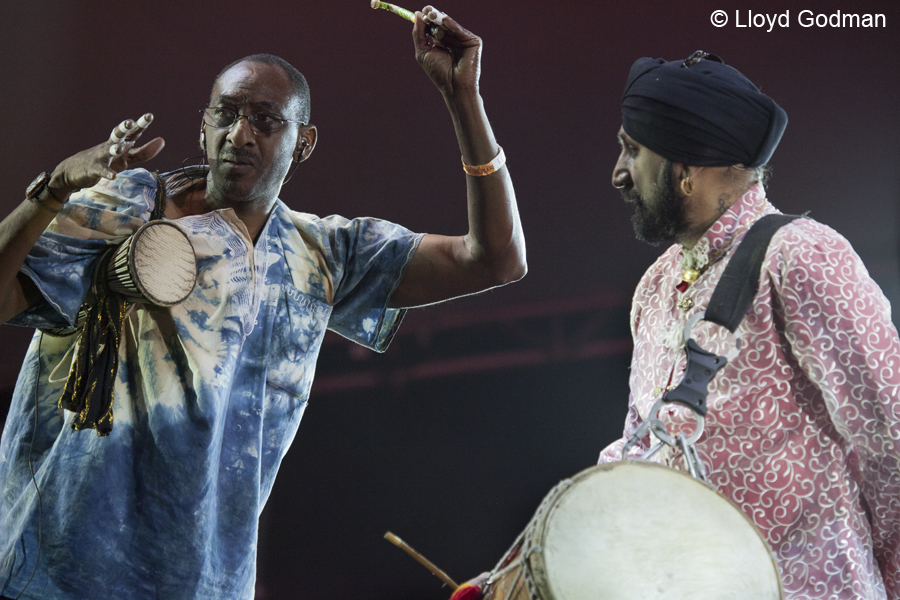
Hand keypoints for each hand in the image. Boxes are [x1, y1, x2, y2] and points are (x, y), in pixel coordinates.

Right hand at [49, 113, 164, 197]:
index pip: (133, 132)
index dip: (141, 124)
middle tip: (129, 122)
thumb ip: (144, 151)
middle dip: (123, 129)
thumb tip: (162, 140)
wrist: (76, 170)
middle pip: (117, 136)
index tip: (149, 115)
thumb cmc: (108, 161)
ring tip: (120, 147)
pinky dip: (107, 173)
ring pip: (107, 150)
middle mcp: (111, 146)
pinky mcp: (94, 169)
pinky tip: (113, 176)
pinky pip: (101, 170)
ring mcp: (101, 157)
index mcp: (121, 143)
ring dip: (113, 149)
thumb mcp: (128, 157)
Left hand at [413, 7, 481, 96]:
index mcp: (441, 42)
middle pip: (442, 23)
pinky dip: (453, 25)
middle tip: (427, 10)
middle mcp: (452, 39)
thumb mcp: (423, 52)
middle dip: (434, 16)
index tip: (421, 12)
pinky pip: (461, 30)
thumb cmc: (439, 73)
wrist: (454, 86)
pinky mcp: (473, 42)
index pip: (434, 26)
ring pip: (450, 25)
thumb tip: (418, 14)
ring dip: (441, 20)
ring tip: (432, 16)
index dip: (428, 18)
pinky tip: (445, 20)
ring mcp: (463, 40)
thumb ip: (419, 34)